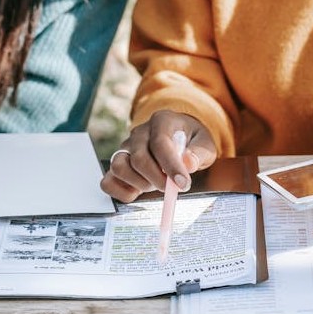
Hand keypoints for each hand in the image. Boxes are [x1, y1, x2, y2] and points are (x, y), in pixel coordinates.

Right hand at [100, 110, 217, 202]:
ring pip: (118, 167)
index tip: (183, 184)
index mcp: (161, 121)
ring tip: (155, 184)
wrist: (179, 138)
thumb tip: (188, 164)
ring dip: (139, 183)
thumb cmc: (191, 141)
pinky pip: (108, 182)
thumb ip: (198, 153)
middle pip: (138, 158)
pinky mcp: (118, 165)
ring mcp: (125, 148)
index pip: (160, 143)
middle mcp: (139, 133)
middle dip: (156, 179)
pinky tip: (138, 191)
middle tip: (171, 188)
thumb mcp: (204, 144)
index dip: (171, 166)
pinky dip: (121, 192)